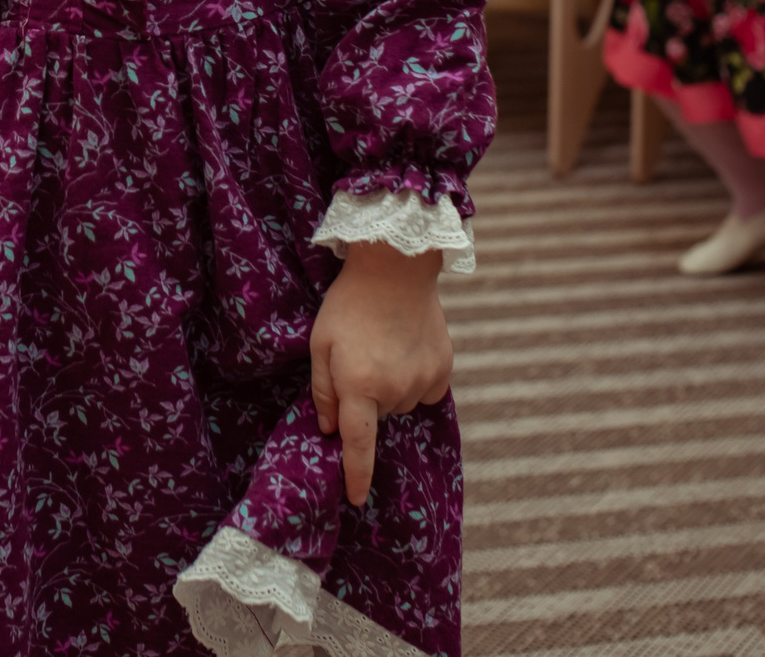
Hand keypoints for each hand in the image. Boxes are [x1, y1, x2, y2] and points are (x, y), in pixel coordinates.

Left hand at [310, 243, 452, 507]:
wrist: (396, 266)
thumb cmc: (349, 303)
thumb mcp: (320, 343)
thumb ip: (323, 390)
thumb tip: (328, 428)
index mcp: (360, 387)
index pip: (358, 446)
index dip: (356, 475)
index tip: (355, 499)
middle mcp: (395, 391)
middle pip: (379, 418)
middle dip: (366, 401)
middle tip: (360, 361)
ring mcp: (423, 381)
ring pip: (402, 405)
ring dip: (391, 390)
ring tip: (383, 350)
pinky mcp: (444, 369)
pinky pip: (425, 391)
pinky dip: (414, 380)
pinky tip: (406, 351)